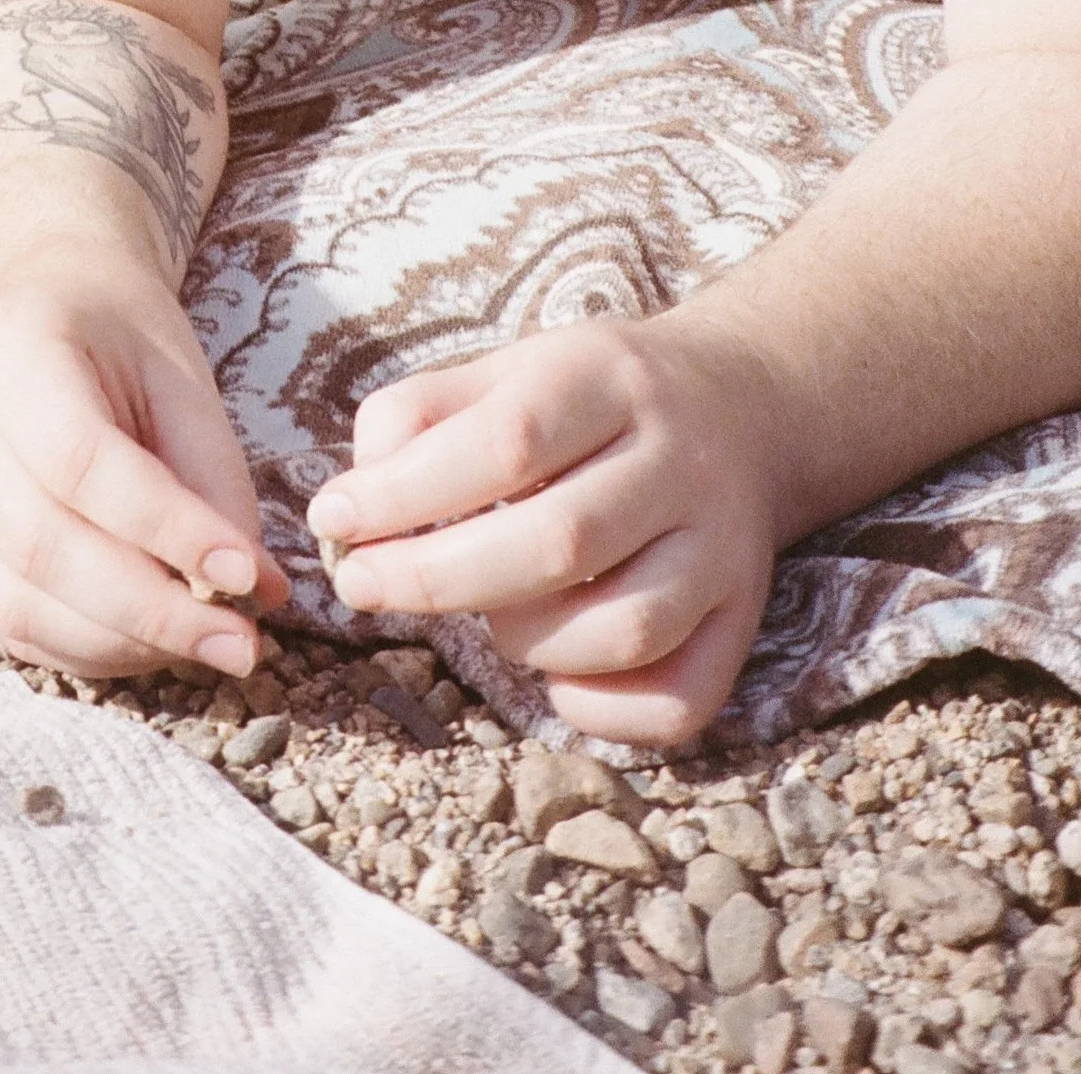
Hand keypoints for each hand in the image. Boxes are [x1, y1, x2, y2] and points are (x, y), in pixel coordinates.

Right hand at [0, 277, 289, 679]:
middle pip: (39, 544)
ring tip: (206, 644)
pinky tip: (153, 643)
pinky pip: (8, 625)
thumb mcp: (181, 383)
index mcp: (9, 349)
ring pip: (16, 603)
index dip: (166, 529)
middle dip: (149, 609)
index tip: (247, 576)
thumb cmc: (124, 345)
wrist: (49, 316)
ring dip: (122, 643)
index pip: (79, 459)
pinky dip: (88, 650)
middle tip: (240, 642)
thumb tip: (257, 592)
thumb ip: (213, 480)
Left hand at [305, 311, 782, 744]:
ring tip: (482, 618)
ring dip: (525, 642)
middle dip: (438, 579)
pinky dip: (601, 711)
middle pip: (561, 540)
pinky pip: (679, 701)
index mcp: (608, 377)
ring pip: (625, 628)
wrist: (741, 405)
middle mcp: (679, 460)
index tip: (335, 519)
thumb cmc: (589, 399)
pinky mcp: (746, 622)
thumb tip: (352, 506)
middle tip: (363, 586)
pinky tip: (554, 673)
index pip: (507, 439)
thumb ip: (416, 418)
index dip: (407, 493)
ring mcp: (723, 548)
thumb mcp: (506, 369)